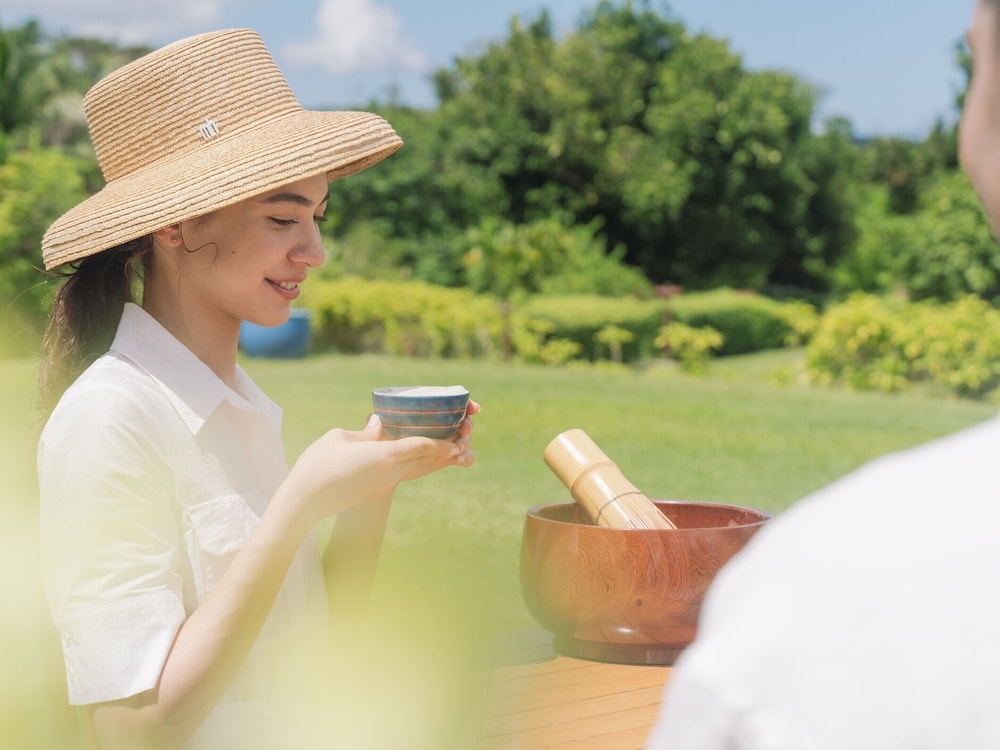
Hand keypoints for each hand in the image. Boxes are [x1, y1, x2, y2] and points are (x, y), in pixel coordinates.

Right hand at [280, 399, 479, 527]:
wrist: (303, 504)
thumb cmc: (315, 467)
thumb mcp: (337, 439)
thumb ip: (364, 432)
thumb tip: (380, 424)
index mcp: (384, 457)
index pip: (421, 446)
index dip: (442, 441)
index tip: (459, 439)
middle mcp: (389, 474)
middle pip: (426, 461)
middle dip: (448, 452)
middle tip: (466, 444)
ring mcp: (383, 486)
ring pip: (417, 471)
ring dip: (437, 463)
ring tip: (456, 456)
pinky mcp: (375, 492)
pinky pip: (404, 476)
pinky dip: (418, 467)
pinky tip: (422, 462)